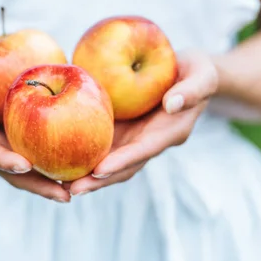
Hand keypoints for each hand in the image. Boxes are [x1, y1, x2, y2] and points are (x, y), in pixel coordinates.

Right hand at [0, 57, 70, 201]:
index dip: (5, 162)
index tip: (26, 167)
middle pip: (12, 172)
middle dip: (38, 185)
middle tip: (65, 195)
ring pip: (26, 167)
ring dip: (49, 179)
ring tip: (77, 187)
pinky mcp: (11, 138)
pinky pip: (33, 148)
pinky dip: (51, 155)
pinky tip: (77, 157)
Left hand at [68, 51, 218, 195]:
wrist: (189, 72)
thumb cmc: (197, 71)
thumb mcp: (203, 74)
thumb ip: (192, 90)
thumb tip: (172, 103)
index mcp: (169, 133)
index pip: (143, 151)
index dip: (122, 162)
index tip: (100, 171)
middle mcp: (149, 141)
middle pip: (122, 166)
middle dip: (98, 180)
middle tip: (71, 189)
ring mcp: (134, 138)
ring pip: (109, 160)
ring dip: (86, 173)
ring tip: (58, 181)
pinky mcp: (122, 129)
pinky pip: (101, 142)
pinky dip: (82, 151)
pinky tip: (58, 153)